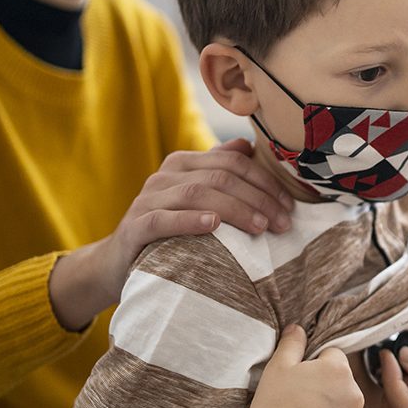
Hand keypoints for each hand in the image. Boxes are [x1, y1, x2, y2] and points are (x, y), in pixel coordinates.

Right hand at [49, 138, 293, 329]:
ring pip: (197, 194)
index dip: (265, 182)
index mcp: (184, 163)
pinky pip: (163, 219)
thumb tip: (247, 145)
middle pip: (220, 177)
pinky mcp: (135, 227)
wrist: (119, 262)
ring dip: (235, 210)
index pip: (233, 162)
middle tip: (282, 223)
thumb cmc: (170, 230)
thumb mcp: (196, 197)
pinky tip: (214, 226)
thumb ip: (218, 170)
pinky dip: (190, 221)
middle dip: (258, 199)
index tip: (289, 207)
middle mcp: (165, 175)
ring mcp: (147, 199)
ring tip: (260, 227)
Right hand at [233, 324, 364, 407]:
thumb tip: (298, 329)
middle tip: (301, 400)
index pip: (333, 357)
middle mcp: (355, 395)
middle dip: (327, 388)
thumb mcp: (278, 366)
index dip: (315, 366)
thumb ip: (292, 343)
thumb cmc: (272, 406)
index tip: (302, 379)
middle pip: (342, 384)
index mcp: (339, 370)